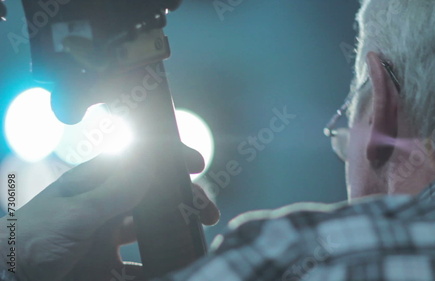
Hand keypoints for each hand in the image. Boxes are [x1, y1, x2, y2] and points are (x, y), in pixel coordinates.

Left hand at [0, 145, 218, 280]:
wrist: (8, 279)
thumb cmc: (30, 239)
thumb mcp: (76, 214)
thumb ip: (115, 191)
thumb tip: (150, 163)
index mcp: (97, 183)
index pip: (140, 161)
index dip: (169, 158)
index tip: (196, 164)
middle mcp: (107, 207)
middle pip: (155, 197)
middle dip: (183, 200)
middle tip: (207, 212)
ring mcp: (109, 237)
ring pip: (153, 231)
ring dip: (175, 234)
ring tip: (195, 240)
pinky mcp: (108, 267)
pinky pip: (142, 267)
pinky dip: (159, 268)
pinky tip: (172, 268)